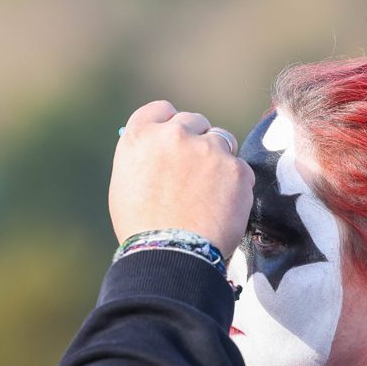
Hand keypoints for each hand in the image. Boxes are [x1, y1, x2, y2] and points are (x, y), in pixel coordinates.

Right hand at [108, 101, 252, 252]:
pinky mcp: (236, 168)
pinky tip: (221, 209)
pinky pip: (240, 169)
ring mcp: (208, 149)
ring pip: (221, 141)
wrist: (170, 255)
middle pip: (194, 121)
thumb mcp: (126, 186)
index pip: (161, 110)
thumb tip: (158, 149)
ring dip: (218, 160)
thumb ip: (143, 159)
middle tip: (195, 170)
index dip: (170, 124)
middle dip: (196, 140)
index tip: (175, 138)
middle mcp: (174, 134)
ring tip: (208, 195)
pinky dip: (235, 186)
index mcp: (141, 136)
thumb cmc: (141, 229)